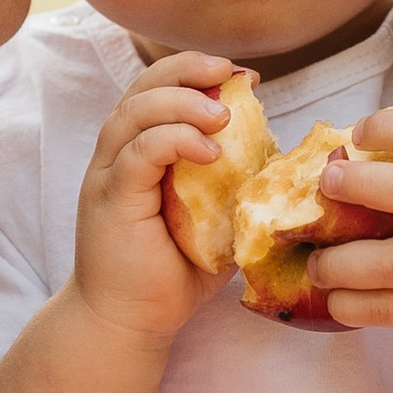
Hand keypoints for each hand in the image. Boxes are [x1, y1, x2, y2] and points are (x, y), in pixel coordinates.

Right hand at [68, 50, 236, 345]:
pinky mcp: (110, 200)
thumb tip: (284, 164)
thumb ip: (234, 187)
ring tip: (225, 114)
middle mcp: (117, 154)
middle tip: (231, 74)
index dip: (196, 72)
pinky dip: (174, 141)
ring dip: (184, 103)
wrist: (128, 322)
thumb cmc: (171, 274)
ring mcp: (108, 174)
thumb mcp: (214, 221)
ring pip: (135, 112)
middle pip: (143, 87)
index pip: (158, 89)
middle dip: (188, 69)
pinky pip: (138, 153)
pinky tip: (211, 152)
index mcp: (138, 150)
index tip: (242, 77)